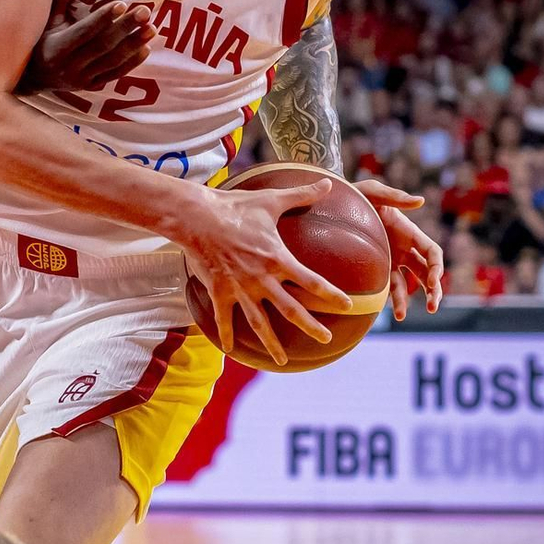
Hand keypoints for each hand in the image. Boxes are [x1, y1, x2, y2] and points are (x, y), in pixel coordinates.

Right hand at [22, 0, 153, 98]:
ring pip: (112, 62)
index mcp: (57, 48)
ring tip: (151, 29)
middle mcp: (70, 66)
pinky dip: (131, 63)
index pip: (84, 32)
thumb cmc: (42, 43)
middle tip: (145, 12)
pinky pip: (114, 75)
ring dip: (134, 45)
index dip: (103, 18)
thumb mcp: (49, 22)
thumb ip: (63, 0)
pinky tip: (145, 49)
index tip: (122, 4)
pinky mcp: (91, 87)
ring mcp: (82, 79)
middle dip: (125, 28)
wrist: (34, 79)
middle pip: (103, 46)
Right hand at [182, 175, 352, 364]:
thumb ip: (302, 194)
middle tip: (326, 339)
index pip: (312, 282)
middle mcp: (262, 279)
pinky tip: (230, 350)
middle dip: (311, 326)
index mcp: (278, 259)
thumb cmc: (235, 206)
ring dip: (272, 344)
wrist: (195, 217)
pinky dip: (226, 335)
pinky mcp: (218, 291)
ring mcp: (239, 289)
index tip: (348, 305)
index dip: (331, 295)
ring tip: (283, 361)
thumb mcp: (271, 199)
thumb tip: (329, 182)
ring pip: (260, 323)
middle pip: (292, 310)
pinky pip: (224, 319)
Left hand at [352, 180, 443, 317]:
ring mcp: (391, 259)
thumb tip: (420, 201)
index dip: (437, 267)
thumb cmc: (355, 194)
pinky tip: (392, 313)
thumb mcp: (374, 192)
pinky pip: (388, 287)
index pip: (432, 252)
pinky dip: (393, 300)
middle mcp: (404, 247)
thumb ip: (395, 197)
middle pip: (426, 271)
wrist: (333, 204)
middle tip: (433, 307)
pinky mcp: (376, 268)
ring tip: (402, 317)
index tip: (433, 281)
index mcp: (409, 232)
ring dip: (408, 300)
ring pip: (407, 284)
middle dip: (433, 289)